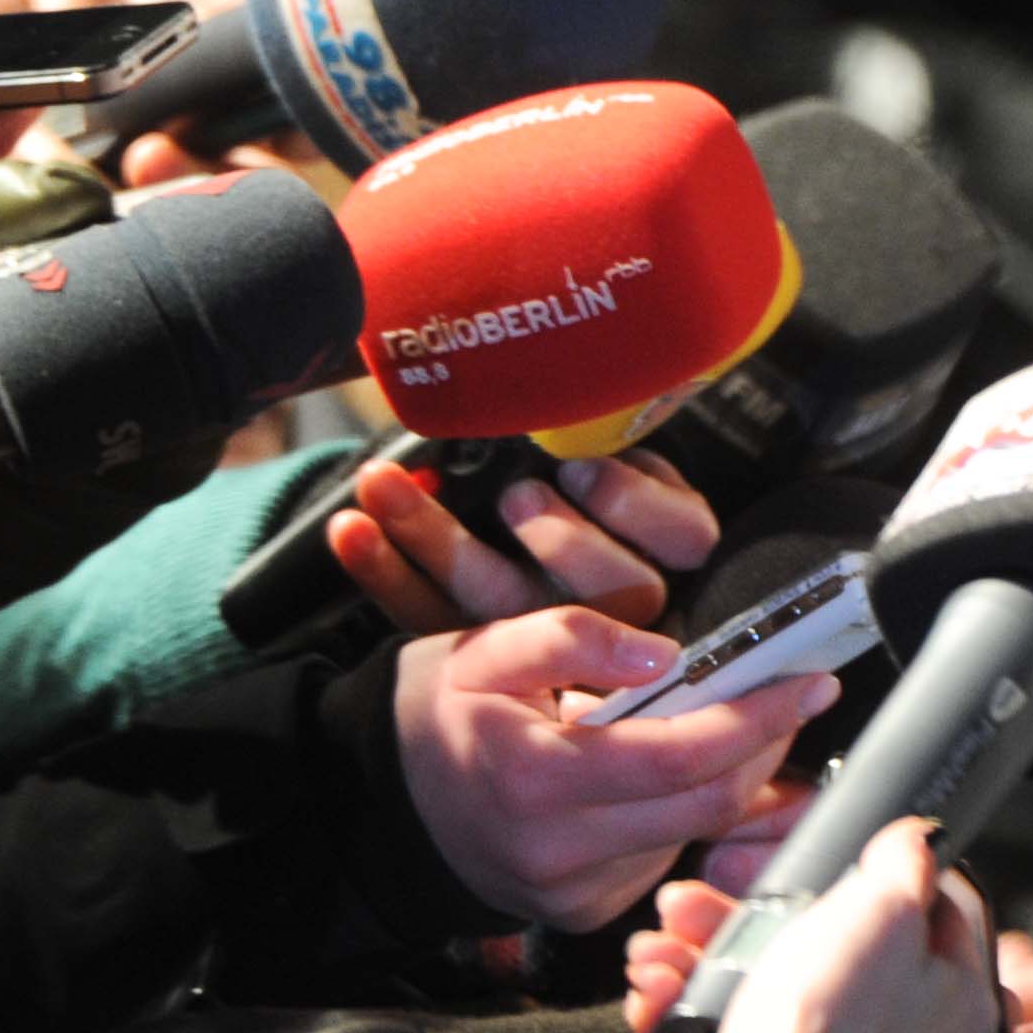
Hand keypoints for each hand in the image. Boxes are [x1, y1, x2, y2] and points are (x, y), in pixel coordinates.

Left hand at [328, 447, 719, 633]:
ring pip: (494, 599)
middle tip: (521, 498)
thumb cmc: (605, 511)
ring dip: (434, 535)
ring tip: (393, 485)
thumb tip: (614, 387)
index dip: (636, 505)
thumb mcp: (639, 473)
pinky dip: (380, 568)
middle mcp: (613, 612)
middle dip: (561, 539)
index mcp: (668, 558)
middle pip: (599, 587)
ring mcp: (538, 637)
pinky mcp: (476, 646)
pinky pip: (424, 614)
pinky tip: (349, 527)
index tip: (586, 467)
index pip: (683, 539)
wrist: (545, 608)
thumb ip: (626, 445)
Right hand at [393, 606, 837, 929]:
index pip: (681, 758)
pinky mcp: (582, 913)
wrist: (383, 801)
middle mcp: (559, 853)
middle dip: (763, 747)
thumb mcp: (487, 649)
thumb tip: (667, 655)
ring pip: (692, 837)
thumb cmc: (441, 713)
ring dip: (730, 780)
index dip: (758, 719)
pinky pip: (662, 860)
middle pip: (706, 806)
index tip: (810, 682)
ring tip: (734, 724)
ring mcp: (572, 895)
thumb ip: (575, 636)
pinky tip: (676, 774)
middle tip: (792, 696)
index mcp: (536, 780)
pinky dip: (685, 813)